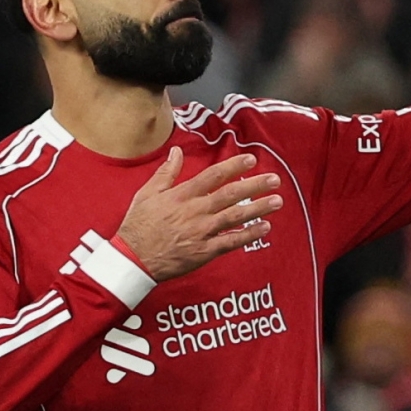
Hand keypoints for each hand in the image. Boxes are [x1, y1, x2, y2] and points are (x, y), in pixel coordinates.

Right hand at [116, 148, 282, 281]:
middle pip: (230, 194)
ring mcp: (201, 232)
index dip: (234, 166)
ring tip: (277, 201)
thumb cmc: (138, 226)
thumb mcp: (147, 193)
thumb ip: (166, 172)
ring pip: (235, 217)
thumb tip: (177, 151)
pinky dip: (249, 234)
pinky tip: (264, 227)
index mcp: (182, 196)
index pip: (213, 176)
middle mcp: (195, 212)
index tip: (251, 159)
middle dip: (255, 186)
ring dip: (258, 208)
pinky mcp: (204, 252)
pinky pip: (231, 241)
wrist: (132, 259)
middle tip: (275, 179)